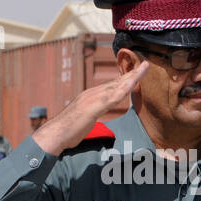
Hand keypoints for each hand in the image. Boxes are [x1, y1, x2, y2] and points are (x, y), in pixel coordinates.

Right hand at [33, 60, 148, 154]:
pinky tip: (132, 84)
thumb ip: (91, 113)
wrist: (54, 134)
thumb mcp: (84, 119)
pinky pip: (111, 98)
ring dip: (131, 77)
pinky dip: (123, 90)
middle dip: (132, 74)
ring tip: (143, 69)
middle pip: (116, 82)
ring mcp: (91, 99)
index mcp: (90, 97)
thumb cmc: (68, 130)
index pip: (112, 86)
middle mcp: (91, 94)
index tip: (137, 73)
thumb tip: (94, 113)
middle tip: (146, 65)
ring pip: (116, 86)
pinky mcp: (91, 108)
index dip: (125, 79)